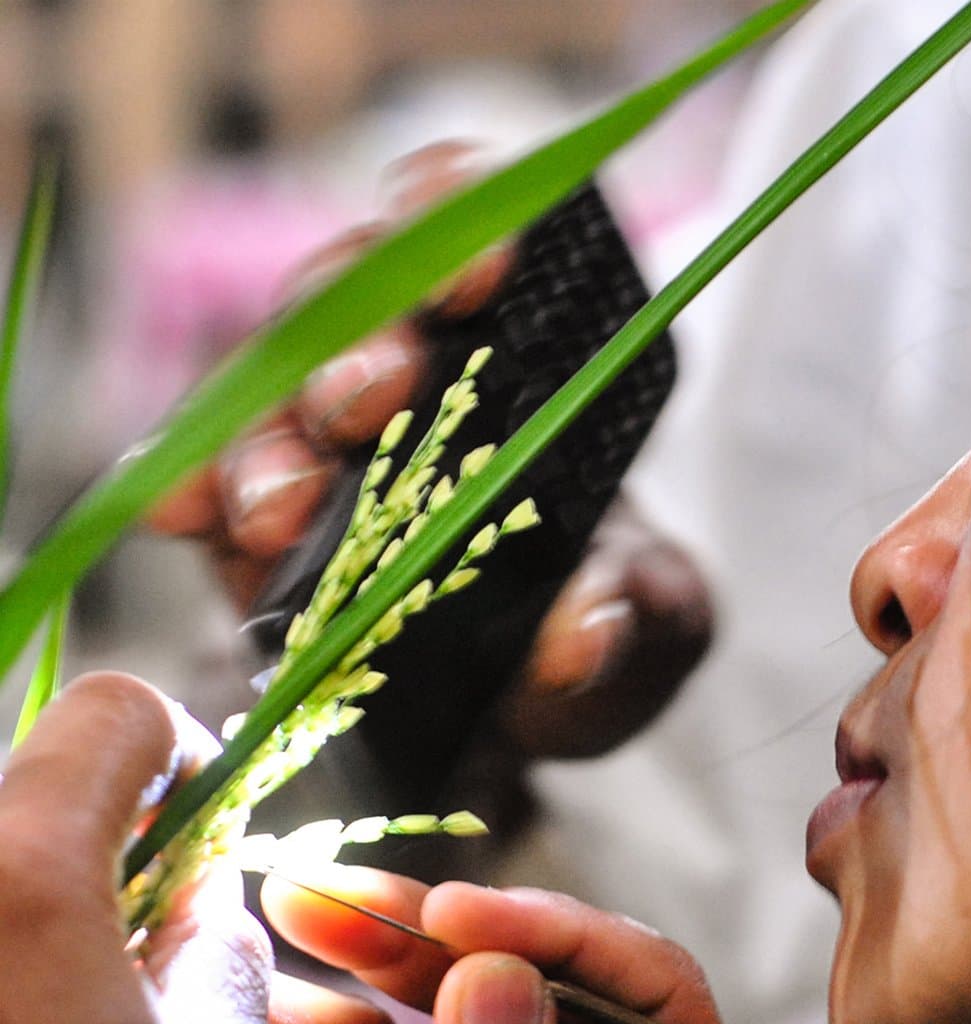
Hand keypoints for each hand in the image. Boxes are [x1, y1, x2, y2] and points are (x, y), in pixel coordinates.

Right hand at [149, 140, 712, 761]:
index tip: (482, 269)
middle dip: (360, 343)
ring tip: (280, 509)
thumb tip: (582, 634)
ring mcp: (320, 439)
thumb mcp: (648, 629)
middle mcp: (414, 372)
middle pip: (361, 303)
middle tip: (367, 403)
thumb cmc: (595, 633)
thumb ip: (635, 617)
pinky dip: (186, 487)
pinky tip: (178, 513)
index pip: (487, 237)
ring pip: (271, 388)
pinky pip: (203, 477)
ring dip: (270, 436)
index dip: (471, 222)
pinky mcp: (250, 511)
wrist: (507, 710)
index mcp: (530, 362)